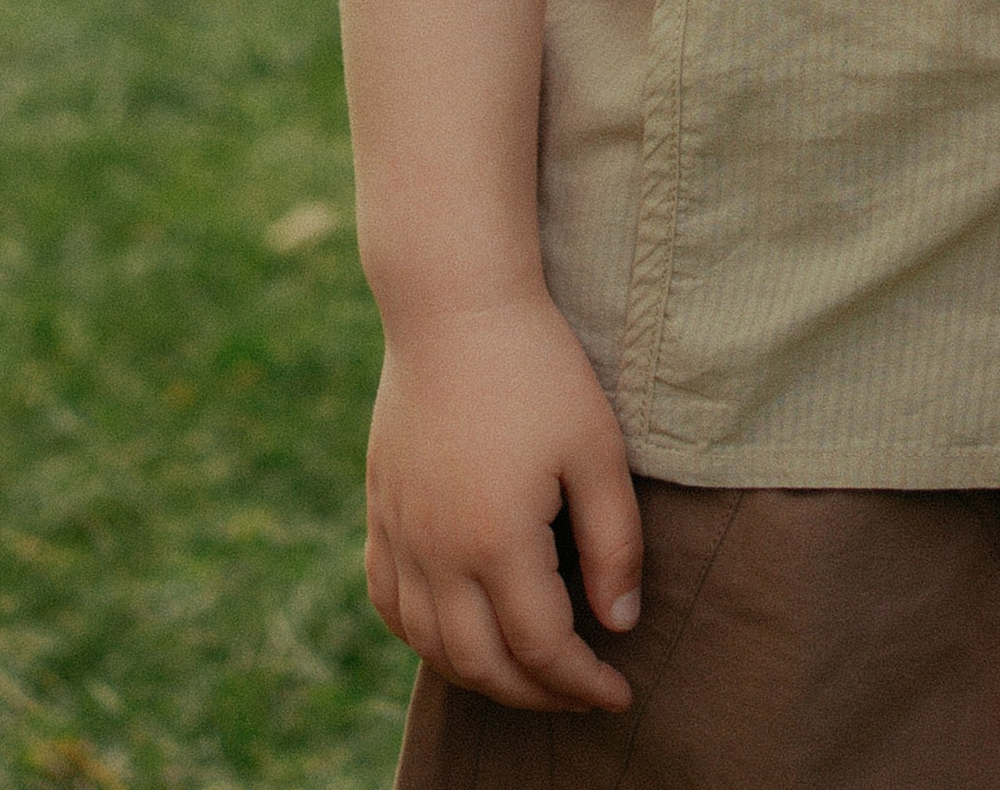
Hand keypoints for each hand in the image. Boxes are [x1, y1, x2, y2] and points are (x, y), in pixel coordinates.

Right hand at [364, 288, 643, 710]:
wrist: (453, 304)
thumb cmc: (538, 370)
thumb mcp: (596, 449)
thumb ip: (613, 544)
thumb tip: (620, 624)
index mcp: (496, 541)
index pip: (542, 649)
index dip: (583, 683)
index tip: (619, 693)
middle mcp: (437, 552)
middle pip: (481, 664)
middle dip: (535, 695)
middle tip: (580, 693)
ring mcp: (400, 532)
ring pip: (429, 644)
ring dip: (479, 675)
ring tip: (527, 672)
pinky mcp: (379, 509)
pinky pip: (388, 602)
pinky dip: (421, 636)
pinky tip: (452, 633)